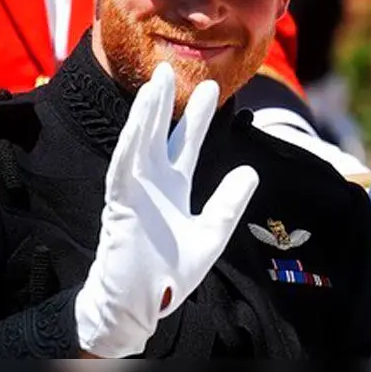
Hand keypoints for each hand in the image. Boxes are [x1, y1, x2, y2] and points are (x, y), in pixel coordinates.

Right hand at [74, 63, 258, 357]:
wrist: (142, 303)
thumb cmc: (171, 272)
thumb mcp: (213, 232)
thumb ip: (230, 202)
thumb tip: (250, 171)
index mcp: (172, 187)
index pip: (185, 143)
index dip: (196, 117)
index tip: (212, 88)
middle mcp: (152, 183)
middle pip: (160, 133)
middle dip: (167, 101)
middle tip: (174, 68)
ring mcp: (134, 191)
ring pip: (139, 142)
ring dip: (146, 113)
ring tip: (156, 82)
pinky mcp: (120, 205)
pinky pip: (124, 168)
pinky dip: (131, 143)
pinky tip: (139, 122)